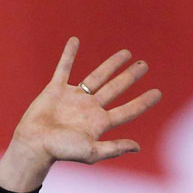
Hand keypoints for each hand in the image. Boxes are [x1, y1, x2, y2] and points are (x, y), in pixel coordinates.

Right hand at [0, 38, 161, 192]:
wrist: (34, 144)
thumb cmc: (61, 151)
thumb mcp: (92, 152)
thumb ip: (114, 148)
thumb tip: (138, 147)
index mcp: (99, 123)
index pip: (127, 110)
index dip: (143, 102)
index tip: (158, 93)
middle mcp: (90, 108)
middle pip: (116, 88)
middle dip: (130, 76)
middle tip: (144, 65)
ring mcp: (73, 97)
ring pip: (97, 76)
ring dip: (111, 64)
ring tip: (126, 53)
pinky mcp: (55, 89)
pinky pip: (63, 68)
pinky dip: (69, 54)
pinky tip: (75, 40)